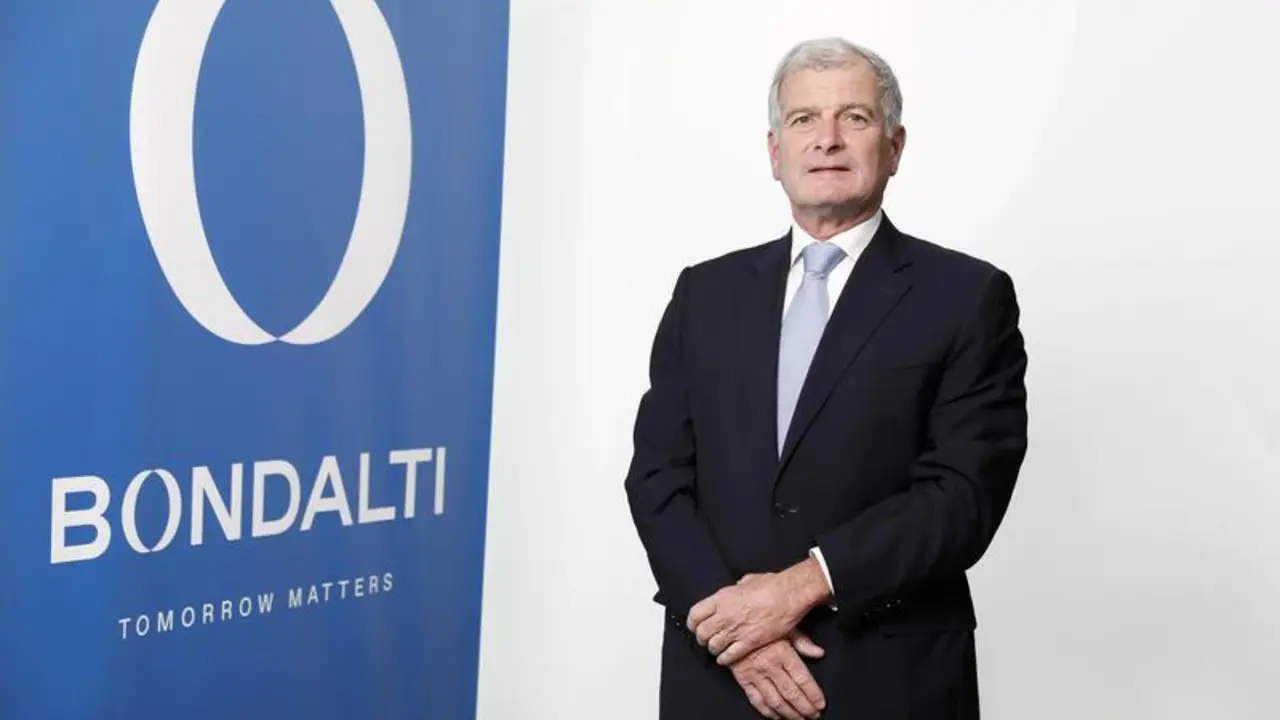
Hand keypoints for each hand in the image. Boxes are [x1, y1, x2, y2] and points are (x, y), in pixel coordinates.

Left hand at [688, 560, 830, 665]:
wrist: (789, 594)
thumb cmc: (771, 585)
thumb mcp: (748, 580)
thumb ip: (738, 587)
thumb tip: (737, 586)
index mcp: (721, 598)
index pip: (695, 615)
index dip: (693, 623)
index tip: (695, 626)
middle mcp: (725, 615)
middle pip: (702, 633)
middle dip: (702, 638)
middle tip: (706, 640)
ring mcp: (736, 630)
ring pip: (714, 646)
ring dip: (714, 649)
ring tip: (717, 649)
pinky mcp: (749, 642)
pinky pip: (729, 656)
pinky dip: (725, 659)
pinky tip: (725, 658)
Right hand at [731, 630, 826, 719]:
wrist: (731, 626)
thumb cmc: (760, 625)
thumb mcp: (784, 627)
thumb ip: (803, 641)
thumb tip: (819, 652)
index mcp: (782, 652)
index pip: (803, 679)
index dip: (813, 695)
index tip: (821, 704)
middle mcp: (769, 665)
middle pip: (791, 694)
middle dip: (805, 708)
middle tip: (814, 715)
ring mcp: (756, 675)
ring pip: (776, 701)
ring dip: (789, 714)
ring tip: (799, 719)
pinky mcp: (744, 680)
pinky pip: (757, 701)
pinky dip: (768, 712)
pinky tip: (777, 716)